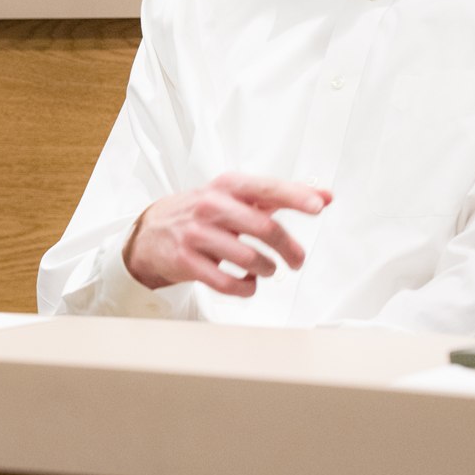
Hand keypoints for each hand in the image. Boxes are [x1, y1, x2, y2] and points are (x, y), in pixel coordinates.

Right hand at [124, 173, 330, 295]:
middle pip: (264, 228)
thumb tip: (324, 195)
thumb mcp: (236, 197)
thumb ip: (279, 196)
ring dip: (267, 269)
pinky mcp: (186, 261)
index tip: (318, 205)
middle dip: (289, 249)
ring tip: (267, 269)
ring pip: (248, 259)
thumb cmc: (202, 213)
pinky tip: (247, 282)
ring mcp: (196, 234)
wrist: (150, 232)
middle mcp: (210, 206)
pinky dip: (246, 287)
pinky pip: (227, 283)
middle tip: (296, 260)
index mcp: (226, 186)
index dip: (295, 196)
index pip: (266, 188)